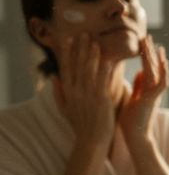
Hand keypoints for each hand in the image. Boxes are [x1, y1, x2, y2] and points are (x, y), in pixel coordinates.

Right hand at [53, 33, 117, 148]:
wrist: (91, 141)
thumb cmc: (80, 125)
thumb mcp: (64, 108)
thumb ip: (59, 92)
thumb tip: (54, 77)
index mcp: (67, 92)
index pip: (66, 68)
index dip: (67, 52)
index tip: (67, 39)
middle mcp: (76, 91)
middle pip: (77, 65)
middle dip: (79, 48)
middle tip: (83, 33)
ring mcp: (88, 95)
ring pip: (89, 71)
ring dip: (91, 55)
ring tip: (94, 41)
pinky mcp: (101, 101)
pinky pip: (102, 82)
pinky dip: (104, 70)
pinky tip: (108, 59)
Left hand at [118, 35, 168, 143]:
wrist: (135, 137)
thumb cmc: (132, 121)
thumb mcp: (134, 99)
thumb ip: (139, 85)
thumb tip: (141, 72)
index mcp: (147, 89)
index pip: (147, 68)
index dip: (146, 56)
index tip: (142, 43)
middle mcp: (153, 90)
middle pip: (153, 67)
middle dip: (150, 51)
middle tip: (147, 35)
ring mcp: (154, 94)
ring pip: (157, 71)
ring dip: (155, 57)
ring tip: (152, 42)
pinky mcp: (153, 99)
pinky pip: (161, 82)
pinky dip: (163, 71)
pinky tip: (162, 60)